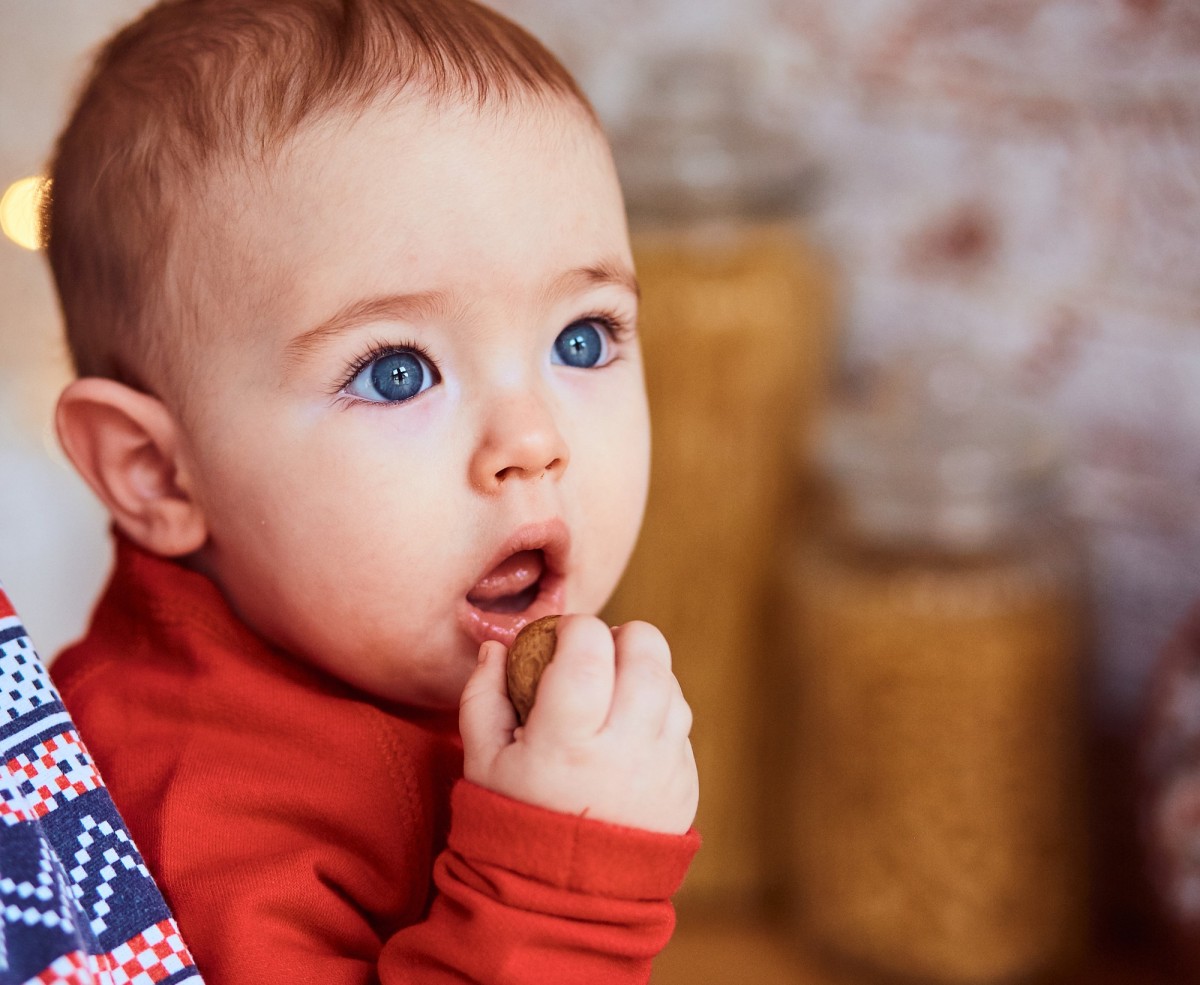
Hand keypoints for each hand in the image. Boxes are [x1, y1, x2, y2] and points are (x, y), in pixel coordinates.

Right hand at [459, 615, 697, 834]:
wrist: (564, 897)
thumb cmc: (515, 819)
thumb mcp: (481, 761)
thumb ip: (482, 694)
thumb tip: (497, 647)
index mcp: (567, 738)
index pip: (588, 646)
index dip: (574, 627)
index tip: (558, 638)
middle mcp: (624, 746)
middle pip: (646, 648)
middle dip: (619, 635)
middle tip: (594, 653)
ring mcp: (662, 764)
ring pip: (669, 680)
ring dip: (641, 670)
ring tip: (609, 691)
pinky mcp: (684, 781)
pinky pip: (681, 720)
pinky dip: (657, 709)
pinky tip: (625, 729)